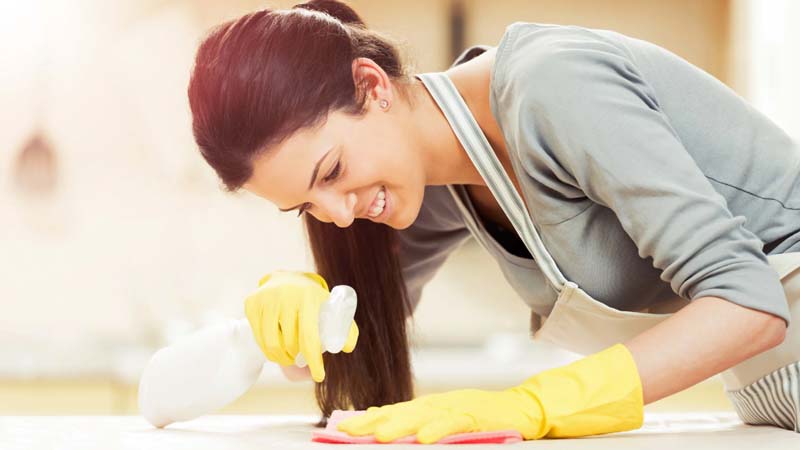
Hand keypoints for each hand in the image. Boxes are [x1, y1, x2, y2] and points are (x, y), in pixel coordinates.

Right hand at [244, 270, 357, 381]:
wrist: (286, 279)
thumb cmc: (312, 302)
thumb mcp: (331, 309)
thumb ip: (344, 329)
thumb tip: (346, 348)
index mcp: (310, 297)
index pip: (310, 336)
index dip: (314, 360)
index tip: (319, 376)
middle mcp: (287, 295)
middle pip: (290, 343)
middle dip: (297, 358)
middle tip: (301, 359)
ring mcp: (267, 298)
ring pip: (271, 344)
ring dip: (281, 358)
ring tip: (288, 357)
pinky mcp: (252, 303)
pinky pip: (258, 337)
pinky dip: (267, 349)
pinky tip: (274, 347)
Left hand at [337, 343, 642, 442]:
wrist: (535, 408)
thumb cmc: (494, 418)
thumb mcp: (456, 421)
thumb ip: (428, 426)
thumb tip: (396, 433)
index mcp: (436, 405)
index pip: (396, 412)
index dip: (368, 419)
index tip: (340, 428)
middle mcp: (445, 402)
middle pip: (403, 411)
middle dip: (372, 422)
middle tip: (345, 431)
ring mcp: (463, 407)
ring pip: (424, 415)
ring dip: (398, 426)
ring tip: (373, 436)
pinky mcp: (483, 415)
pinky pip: (458, 423)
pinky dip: (440, 429)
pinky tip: (422, 438)